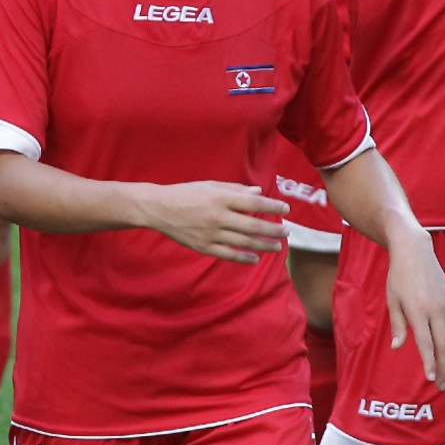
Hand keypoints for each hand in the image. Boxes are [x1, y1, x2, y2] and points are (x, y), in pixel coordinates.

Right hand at [142, 182, 288, 263]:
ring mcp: (211, 234)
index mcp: (220, 198)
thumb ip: (235, 189)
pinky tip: (255, 259)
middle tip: (286, 231)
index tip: (285, 210)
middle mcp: (218, 216)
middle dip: (273, 230)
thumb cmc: (185, 193)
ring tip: (277, 246)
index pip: (254, 204)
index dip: (273, 207)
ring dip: (264, 245)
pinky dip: (244, 258)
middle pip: (253, 226)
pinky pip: (228, 255)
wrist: (158, 208)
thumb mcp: (209, 185)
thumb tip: (258, 193)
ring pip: (244, 243)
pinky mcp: (203, 246)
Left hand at [382, 227, 444, 388]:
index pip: (426, 343)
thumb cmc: (398, 277)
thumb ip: (398, 325)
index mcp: (418, 311)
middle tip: (444, 386)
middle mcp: (436, 310)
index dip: (429, 363)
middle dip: (444, 368)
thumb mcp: (392, 300)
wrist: (415, 252)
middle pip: (444, 345)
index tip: (431, 380)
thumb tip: (398, 348)